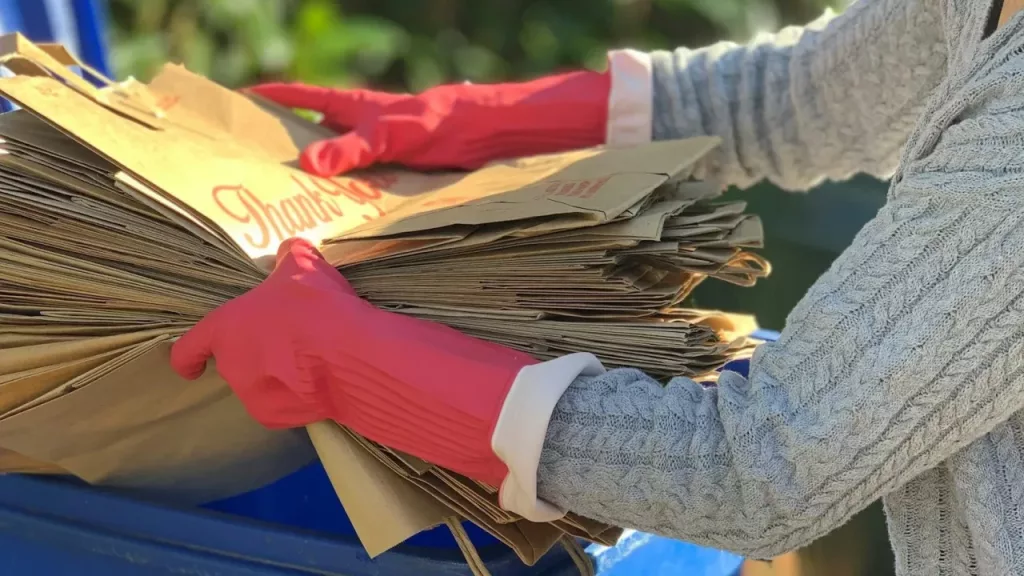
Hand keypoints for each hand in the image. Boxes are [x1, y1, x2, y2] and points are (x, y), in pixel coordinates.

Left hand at [170, 238, 537, 487]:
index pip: (197, 345)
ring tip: (327, 348)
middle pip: (242, 363)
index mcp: (236, 330)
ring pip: (275, 383)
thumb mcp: (313, 273)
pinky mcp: (315, 414)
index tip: (187, 359)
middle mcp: (249, 369)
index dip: (193, 353)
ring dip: (294, 369)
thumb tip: (294, 252)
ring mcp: (279, 397)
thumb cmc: (337, 309)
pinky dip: (319, 387)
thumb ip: (298, 265)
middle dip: (263, 352)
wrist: (388, 366)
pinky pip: (307, 399)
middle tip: (296, 334)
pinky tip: (344, 370)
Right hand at [248, 70, 609, 176]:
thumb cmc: (438, 123)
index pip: (300, 98)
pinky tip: (335, 215)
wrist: (483, 133)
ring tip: (284, 200)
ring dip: (314, 177)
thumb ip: (351, 150)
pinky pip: (359, 181)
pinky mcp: (395, 169)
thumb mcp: (390, 135)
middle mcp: (360, 126)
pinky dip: (343, 194)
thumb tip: (305, 164)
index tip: (238, 103)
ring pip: (336, 161)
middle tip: (251, 166)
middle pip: (312, 132)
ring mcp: (377, 148)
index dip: (270, 99)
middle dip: (283, 145)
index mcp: (352, 108)